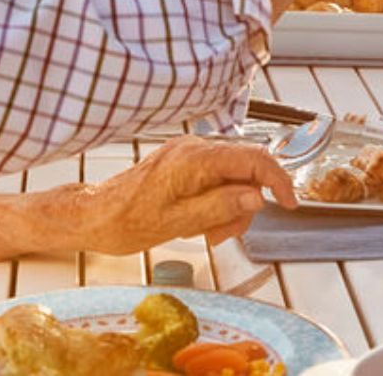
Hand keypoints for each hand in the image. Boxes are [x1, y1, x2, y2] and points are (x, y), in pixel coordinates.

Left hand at [67, 136, 297, 253]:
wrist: (92, 214)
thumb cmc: (125, 221)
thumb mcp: (177, 222)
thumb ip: (220, 206)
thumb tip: (256, 196)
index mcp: (195, 159)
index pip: (253, 159)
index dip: (278, 180)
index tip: (289, 204)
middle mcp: (195, 148)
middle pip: (246, 168)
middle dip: (245, 203)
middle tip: (224, 234)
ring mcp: (188, 152)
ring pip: (233, 175)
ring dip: (230, 206)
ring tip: (205, 232)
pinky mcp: (183, 161)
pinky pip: (216, 176)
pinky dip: (217, 199)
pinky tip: (198, 219)